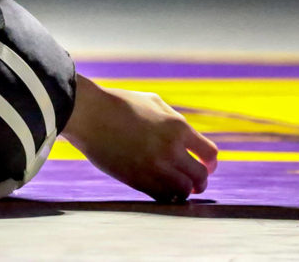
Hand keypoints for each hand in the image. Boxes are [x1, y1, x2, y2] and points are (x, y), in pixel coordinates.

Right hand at [62, 76, 217, 201]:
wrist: (89, 113)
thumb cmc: (118, 103)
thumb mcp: (153, 102)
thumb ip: (174, 119)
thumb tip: (187, 137)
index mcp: (178, 127)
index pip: (209, 154)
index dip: (210, 164)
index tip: (206, 166)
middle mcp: (171, 149)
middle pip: (200, 176)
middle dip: (200, 181)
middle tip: (194, 183)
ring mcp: (154, 167)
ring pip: (183, 190)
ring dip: (184, 191)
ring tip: (179, 189)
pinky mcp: (137, 180)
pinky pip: (162, 196)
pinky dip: (166, 196)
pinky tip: (162, 191)